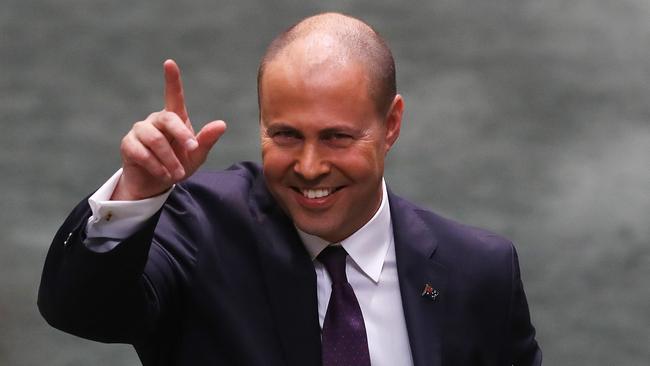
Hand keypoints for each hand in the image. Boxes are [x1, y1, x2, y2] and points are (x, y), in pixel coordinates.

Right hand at [112, 59, 226, 199]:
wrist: (156, 184)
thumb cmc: (178, 165)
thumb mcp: (196, 155)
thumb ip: (207, 140)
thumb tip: (222, 124)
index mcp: (174, 118)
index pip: (173, 96)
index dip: (172, 80)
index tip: (169, 63)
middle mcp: (155, 120)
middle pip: (168, 119)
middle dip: (182, 135)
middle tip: (192, 151)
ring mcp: (140, 131)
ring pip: (155, 139)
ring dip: (169, 159)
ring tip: (177, 174)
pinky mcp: (128, 144)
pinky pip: (142, 153)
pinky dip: (156, 166)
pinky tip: (163, 174)